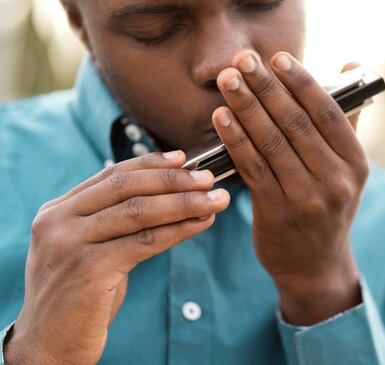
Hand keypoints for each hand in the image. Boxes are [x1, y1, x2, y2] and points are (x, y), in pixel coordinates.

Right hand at [4, 152, 228, 364]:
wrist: (48, 347)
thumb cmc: (77, 298)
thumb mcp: (89, 250)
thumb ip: (114, 222)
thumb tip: (167, 195)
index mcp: (56, 212)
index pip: (110, 176)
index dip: (150, 164)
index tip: (183, 158)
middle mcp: (57, 222)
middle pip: (126, 187)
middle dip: (173, 180)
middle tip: (208, 179)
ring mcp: (69, 245)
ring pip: (139, 212)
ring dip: (185, 203)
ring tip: (217, 200)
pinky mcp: (89, 270)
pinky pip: (145, 241)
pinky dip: (180, 229)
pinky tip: (201, 223)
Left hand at [212, 51, 368, 324]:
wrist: (315, 265)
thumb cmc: (329, 205)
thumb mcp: (349, 168)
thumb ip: (346, 118)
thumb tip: (351, 63)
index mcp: (356, 163)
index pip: (328, 113)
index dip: (302, 82)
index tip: (278, 58)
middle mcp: (336, 180)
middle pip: (296, 123)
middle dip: (266, 87)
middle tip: (243, 59)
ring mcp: (306, 198)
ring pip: (271, 142)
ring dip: (246, 107)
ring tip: (227, 79)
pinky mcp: (276, 213)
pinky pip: (252, 168)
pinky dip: (235, 139)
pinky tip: (221, 117)